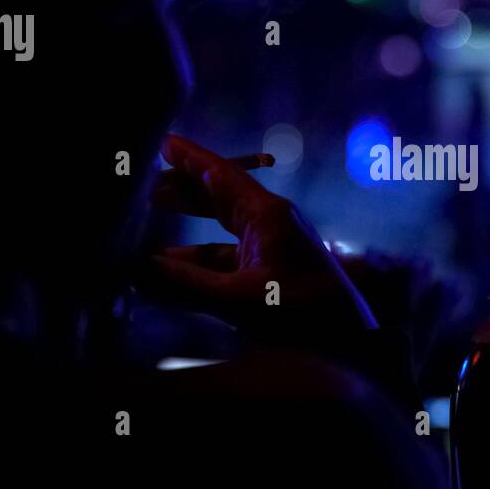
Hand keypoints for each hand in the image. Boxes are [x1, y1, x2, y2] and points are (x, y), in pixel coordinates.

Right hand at [139, 134, 377, 338]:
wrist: (349, 346)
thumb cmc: (303, 316)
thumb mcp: (238, 299)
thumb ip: (186, 284)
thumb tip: (140, 270)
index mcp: (268, 215)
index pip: (221, 175)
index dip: (190, 158)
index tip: (163, 142)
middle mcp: (271, 224)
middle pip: (218, 198)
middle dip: (180, 193)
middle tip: (142, 187)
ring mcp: (272, 250)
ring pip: (218, 233)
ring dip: (183, 236)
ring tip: (144, 233)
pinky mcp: (272, 275)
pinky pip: (226, 262)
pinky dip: (197, 267)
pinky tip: (168, 275)